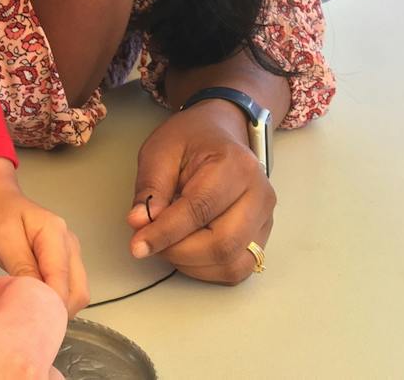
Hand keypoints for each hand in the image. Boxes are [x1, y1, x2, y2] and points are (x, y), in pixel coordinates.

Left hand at [0, 158, 88, 314]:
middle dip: (57, 309)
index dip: (50, 303)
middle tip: (29, 321)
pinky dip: (55, 299)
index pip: (62, 279)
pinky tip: (35, 302)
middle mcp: (69, 244)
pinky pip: (67, 287)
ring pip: (76, 292)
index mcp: (55, 233)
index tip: (33, 321)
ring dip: (57, 306)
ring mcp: (69, 252)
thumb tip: (38, 298)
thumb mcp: (3, 240)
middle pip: (78, 290)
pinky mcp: (63, 260)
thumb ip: (23, 268)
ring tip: (30, 312)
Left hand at [126, 101, 275, 282]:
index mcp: (234, 165)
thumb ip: (150, 187)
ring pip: (233, 263)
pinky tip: (187, 252)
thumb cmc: (190, 139)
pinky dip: (209, 269)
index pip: (199, 209)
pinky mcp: (262, 235)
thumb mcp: (159, 150)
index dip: (165, 232)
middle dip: (179, 252)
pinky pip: (239, 268)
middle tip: (151, 242)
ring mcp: (266, 218)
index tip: (137, 245)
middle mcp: (259, 194)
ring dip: (193, 264)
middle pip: (222, 244)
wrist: (220, 132)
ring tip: (168, 243)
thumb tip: (140, 223)